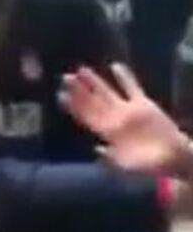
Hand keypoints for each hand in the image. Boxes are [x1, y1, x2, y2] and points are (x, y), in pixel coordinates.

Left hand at [60, 63, 191, 176]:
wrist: (171, 158)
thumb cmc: (146, 166)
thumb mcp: (125, 165)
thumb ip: (110, 157)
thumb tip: (96, 147)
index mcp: (105, 132)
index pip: (85, 116)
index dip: (73, 106)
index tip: (60, 95)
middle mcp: (112, 118)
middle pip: (91, 101)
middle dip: (78, 90)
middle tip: (64, 77)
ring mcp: (127, 110)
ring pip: (107, 92)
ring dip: (95, 82)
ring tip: (81, 70)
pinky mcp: (144, 105)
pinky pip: (132, 88)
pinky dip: (125, 78)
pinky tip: (116, 66)